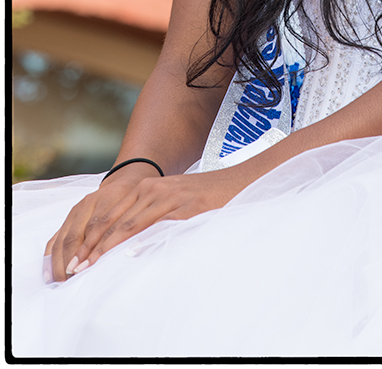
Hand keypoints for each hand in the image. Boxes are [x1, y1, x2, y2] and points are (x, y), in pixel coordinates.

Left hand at [44, 167, 239, 281]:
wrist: (238, 182)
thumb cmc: (205, 199)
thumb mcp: (172, 206)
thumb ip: (151, 219)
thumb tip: (130, 248)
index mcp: (146, 188)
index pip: (110, 214)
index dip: (90, 238)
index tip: (76, 260)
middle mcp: (152, 188)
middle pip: (112, 218)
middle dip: (91, 245)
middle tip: (75, 268)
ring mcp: (167, 195)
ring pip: (128, 223)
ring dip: (106, 247)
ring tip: (91, 266)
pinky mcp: (183, 206)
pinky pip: (155, 225)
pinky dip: (138, 239)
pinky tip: (127, 253)